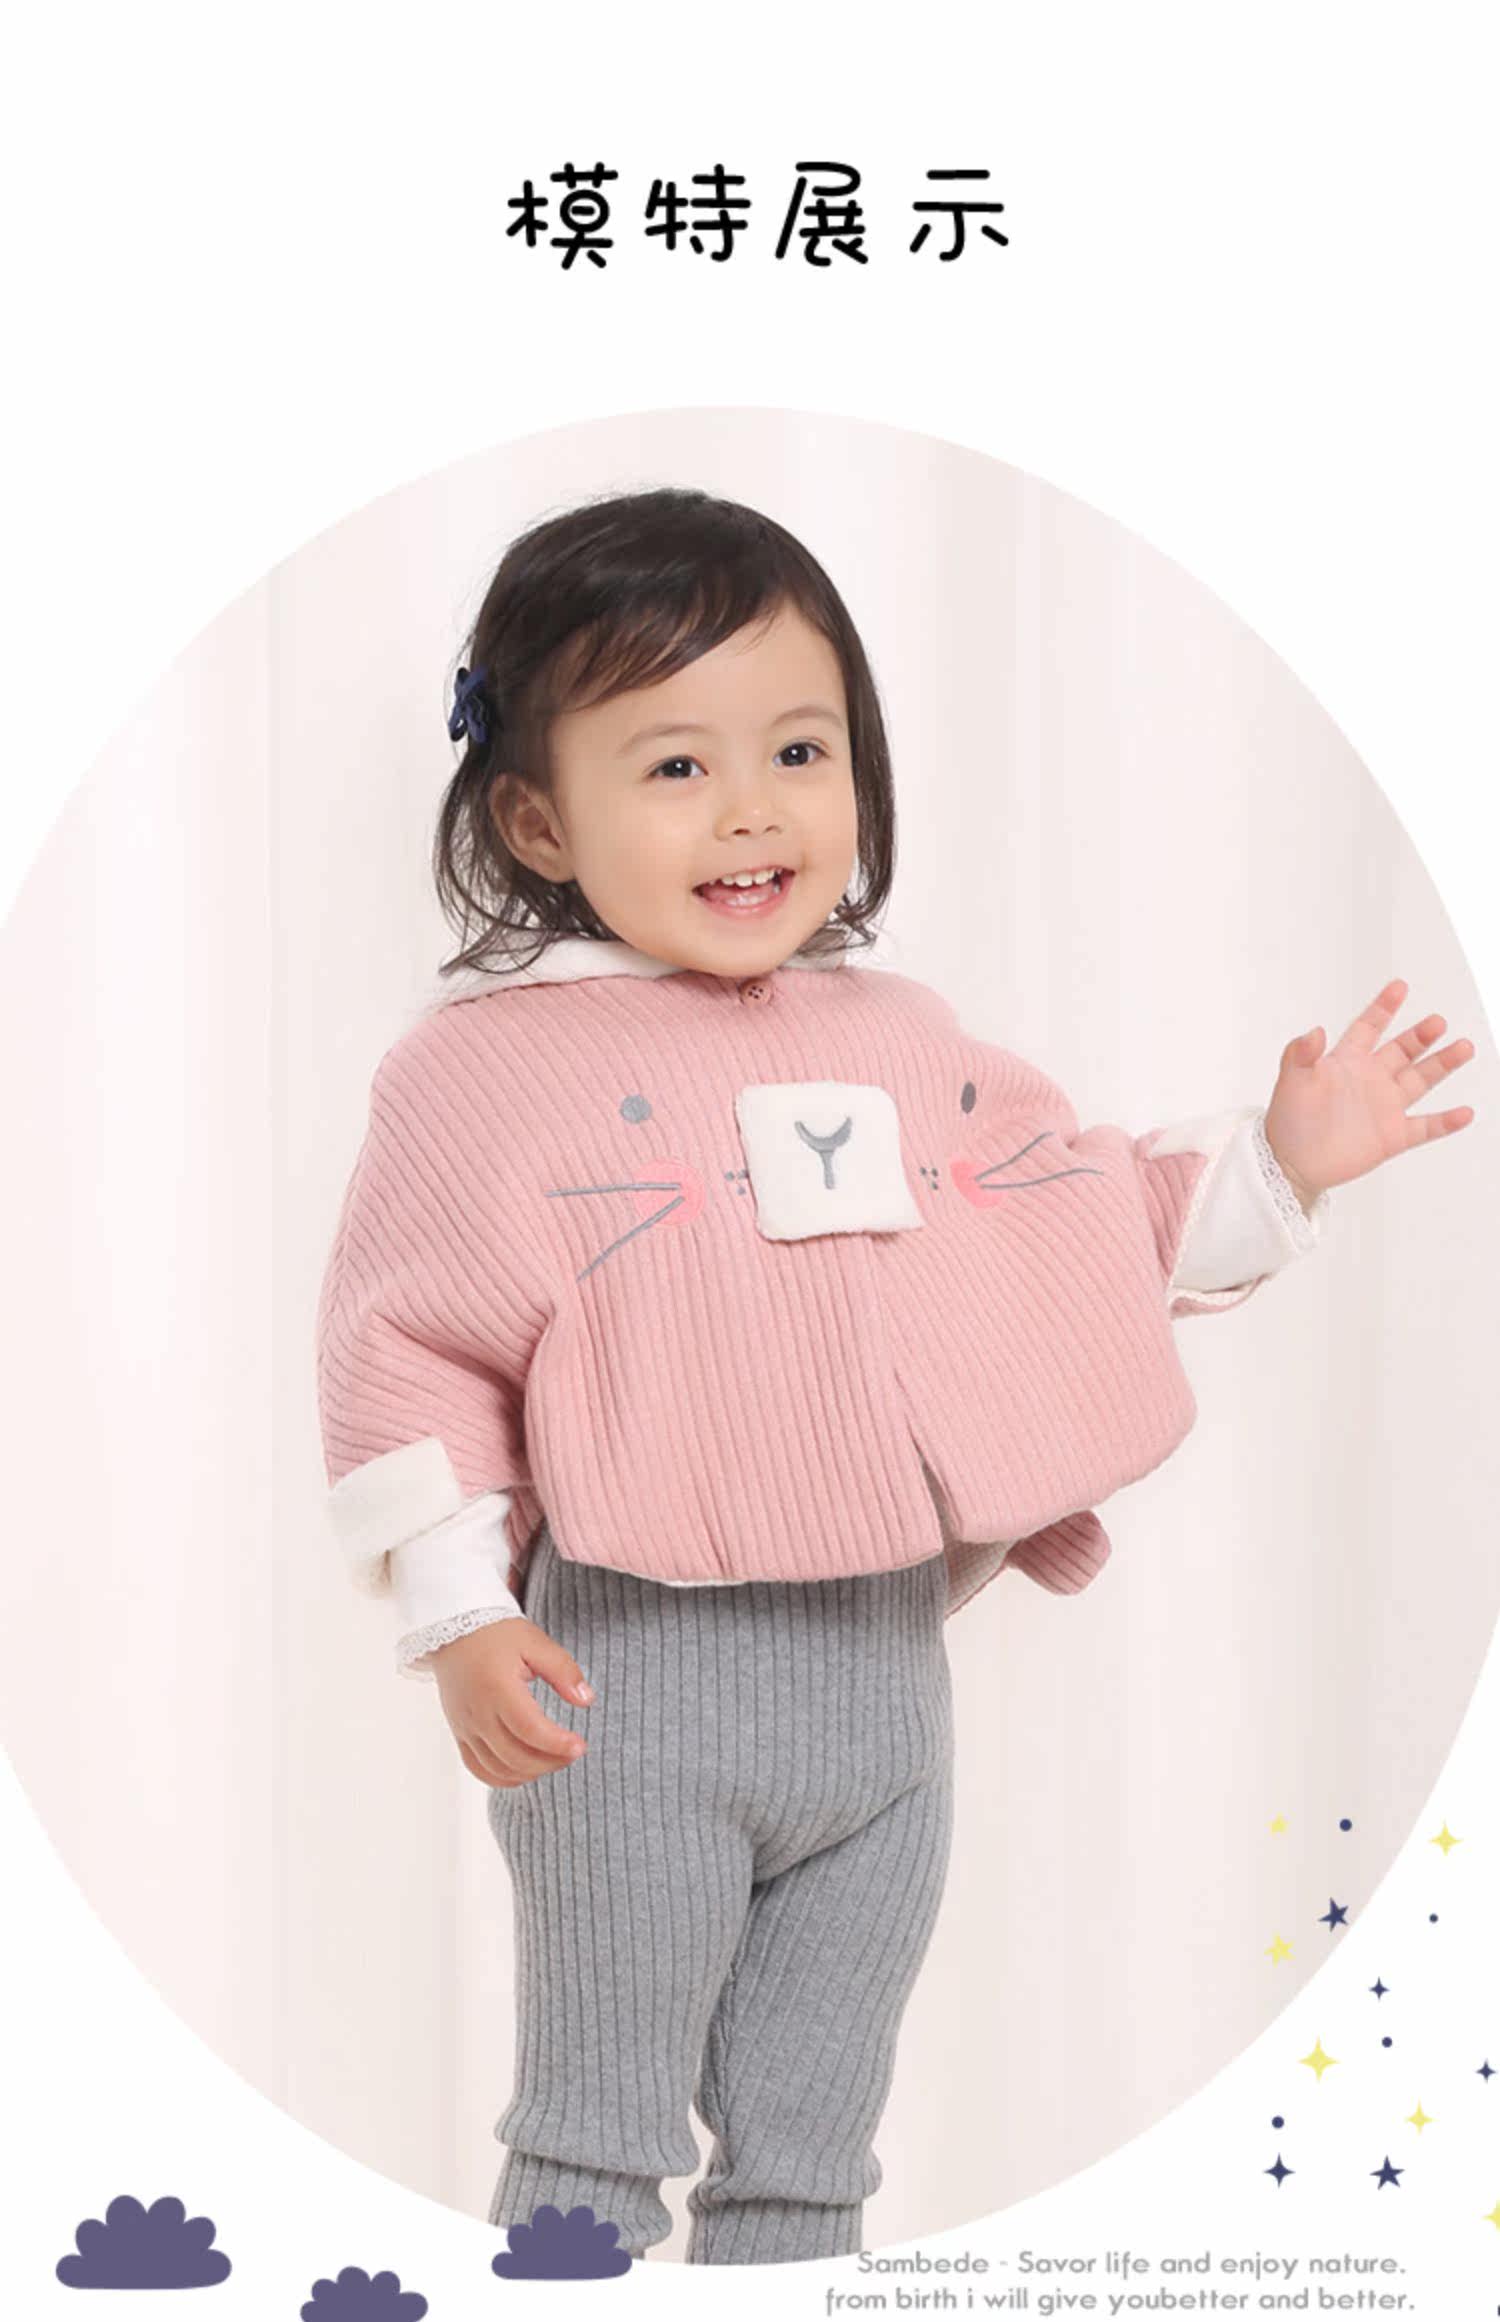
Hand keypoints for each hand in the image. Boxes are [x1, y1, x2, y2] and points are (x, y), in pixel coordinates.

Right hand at [429, 1616, 594, 1788]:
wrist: (453, 1632)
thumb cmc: (496, 1634)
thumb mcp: (534, 1642)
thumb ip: (563, 1670)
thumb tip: (586, 1700)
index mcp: (497, 1688)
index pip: (529, 1729)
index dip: (557, 1744)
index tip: (580, 1746)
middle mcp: (478, 1713)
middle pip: (515, 1756)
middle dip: (551, 1761)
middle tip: (574, 1752)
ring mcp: (466, 1727)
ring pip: (498, 1769)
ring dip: (531, 1773)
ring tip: (555, 1759)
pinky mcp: (460, 1733)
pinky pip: (478, 1769)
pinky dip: (504, 1778)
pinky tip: (527, 1771)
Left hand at [1263, 977, 1475, 1200]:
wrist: (1291, 1163)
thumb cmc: (1288, 1119)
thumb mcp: (1291, 1081)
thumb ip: (1300, 1054)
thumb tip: (1314, 1030)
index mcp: (1347, 1061)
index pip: (1369, 1027)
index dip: (1383, 1007)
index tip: (1400, 986)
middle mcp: (1371, 1079)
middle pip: (1403, 1050)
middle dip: (1421, 1035)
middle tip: (1438, 1022)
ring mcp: (1384, 1107)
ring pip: (1421, 1080)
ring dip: (1443, 1064)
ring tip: (1463, 1047)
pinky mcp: (1392, 1137)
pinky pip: (1426, 1127)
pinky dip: (1446, 1121)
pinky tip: (1465, 1112)